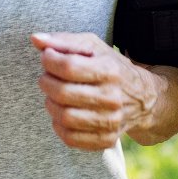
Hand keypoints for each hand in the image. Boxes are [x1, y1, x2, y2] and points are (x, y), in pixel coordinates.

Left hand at [30, 32, 157, 149]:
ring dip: (51, 104)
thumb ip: (64, 41)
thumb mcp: (93, 47)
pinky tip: (63, 112)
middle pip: (63, 93)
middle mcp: (112, 98)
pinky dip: (59, 126)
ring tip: (54, 95)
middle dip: (46, 83)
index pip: (69, 67)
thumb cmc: (111, 67)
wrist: (142, 97)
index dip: (50, 61)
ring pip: (64, 117)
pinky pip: (71, 138)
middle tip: (47, 77)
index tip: (47, 57)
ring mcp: (110, 121)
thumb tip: (36, 39)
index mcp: (110, 71)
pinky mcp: (106, 139)